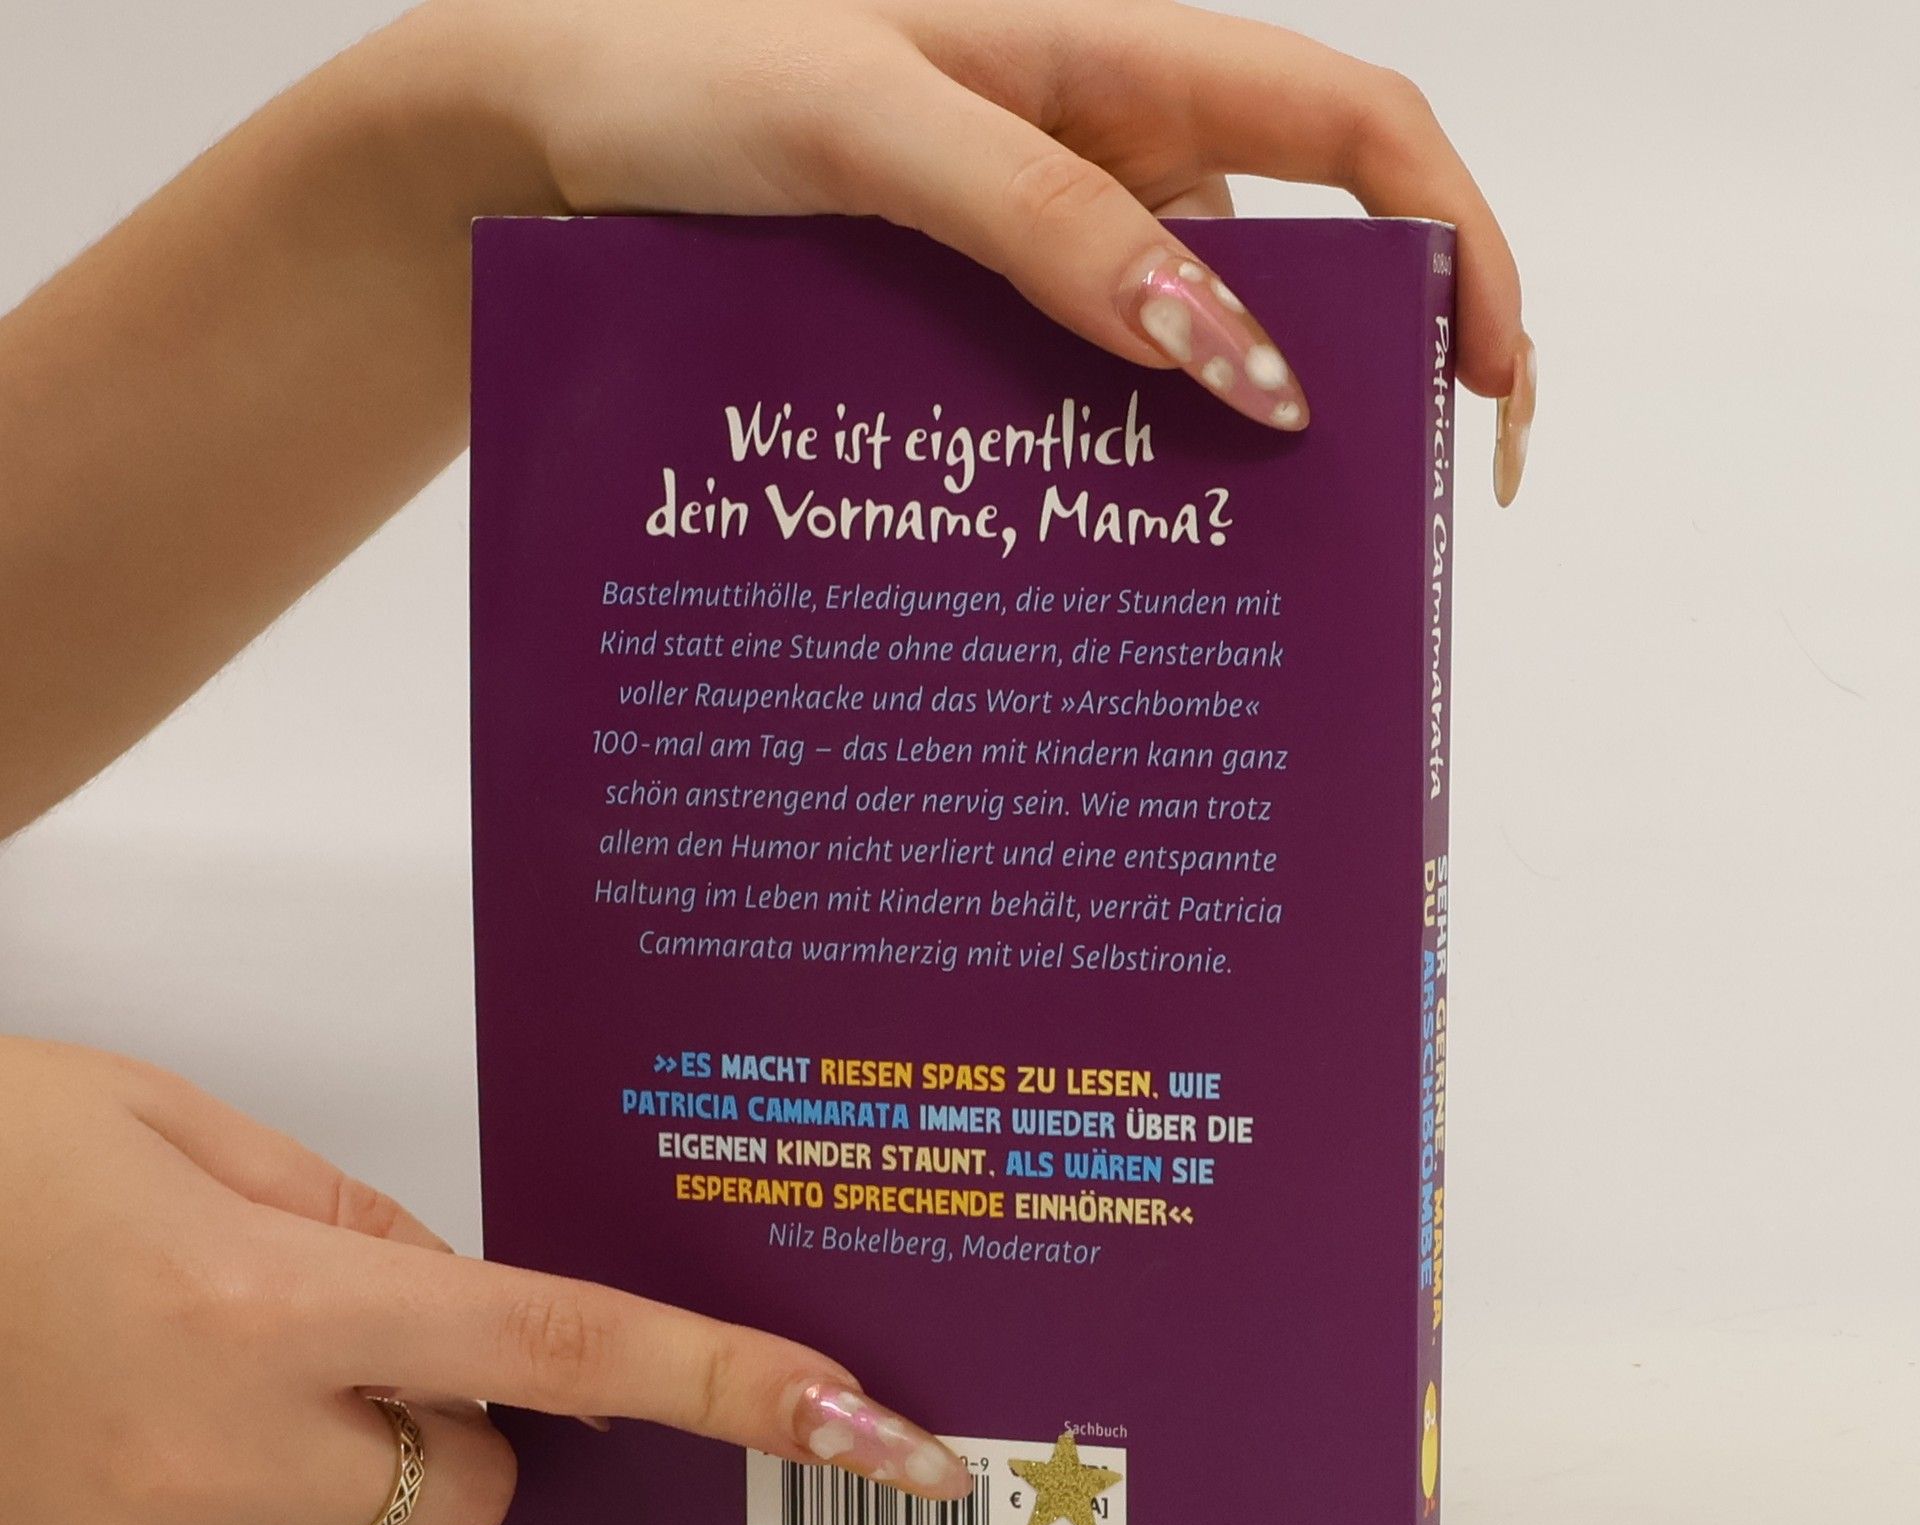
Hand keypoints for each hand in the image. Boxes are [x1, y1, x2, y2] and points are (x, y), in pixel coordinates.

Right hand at [0, 1037, 967, 1524]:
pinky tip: (134, 1473)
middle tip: (344, 1351)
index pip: (560, 1342)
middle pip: (474, 1493)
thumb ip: (341, 1207)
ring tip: (219, 1415)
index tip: (856, 1418)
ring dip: (344, 1516)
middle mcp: (231, 1445)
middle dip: (452, 1434)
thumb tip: (453, 1286)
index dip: (721, 1379)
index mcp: (282, 1292)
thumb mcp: (174, 1126)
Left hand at [421, 0, 1531, 489]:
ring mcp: (1042, 248)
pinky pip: (1080, 397)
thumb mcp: (872, 126)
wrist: (542, 137)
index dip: (1464, 243)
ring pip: (1191, 351)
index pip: (1358, 129)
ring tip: (1239, 581)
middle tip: (1369, 537)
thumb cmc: (684, 79)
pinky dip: (1113, 471)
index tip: (1491, 388)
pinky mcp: (973, 323)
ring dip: (1231, 455)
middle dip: (1370, 381)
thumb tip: (1236, 360)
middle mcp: (1106, 152)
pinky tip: (1103, 552)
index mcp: (1122, 57)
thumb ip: (1047, 220)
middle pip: (1306, 258)